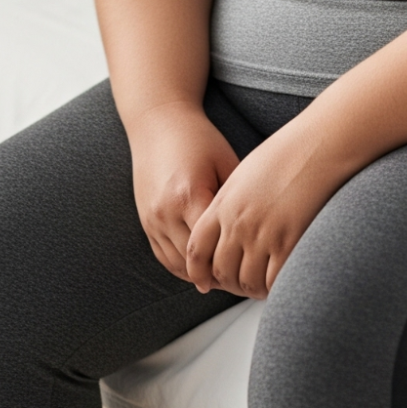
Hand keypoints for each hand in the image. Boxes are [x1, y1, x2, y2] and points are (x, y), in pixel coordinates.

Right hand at [127, 104, 240, 283]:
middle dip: (220, 275)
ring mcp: (152, 219)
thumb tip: (261, 228)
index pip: (215, 245)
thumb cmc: (198, 139)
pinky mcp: (145, 221)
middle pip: (196, 261)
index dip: (235, 262)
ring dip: (200, 277)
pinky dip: (183, 268)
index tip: (255, 270)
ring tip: (226, 282)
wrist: (157, 123)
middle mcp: (166, 212)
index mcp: (190, 195)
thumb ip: (238, 198)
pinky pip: (164, 257)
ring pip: (178, 265)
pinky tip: (203, 272)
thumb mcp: (226, 162)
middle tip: (245, 284)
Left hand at [185, 121, 350, 298]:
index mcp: (223, 204)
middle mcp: (238, 223)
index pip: (197, 249)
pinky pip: (273, 280)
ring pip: (246, 281)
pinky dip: (274, 288)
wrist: (317, 146)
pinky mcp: (288, 243)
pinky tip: (279, 285)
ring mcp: (262, 235)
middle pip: (221, 270)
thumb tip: (228, 221)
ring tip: (260, 289)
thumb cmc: (288, 153)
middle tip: (240, 287)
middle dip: (229, 285)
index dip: (199, 271)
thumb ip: (230, 202)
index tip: (205, 280)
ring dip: (252, 290)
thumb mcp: (245, 174)